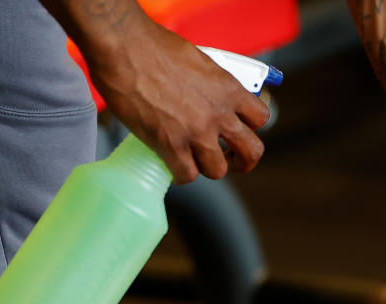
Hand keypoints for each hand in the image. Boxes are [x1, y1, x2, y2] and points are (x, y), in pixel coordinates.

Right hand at [82, 14, 270, 183]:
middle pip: (251, 152)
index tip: (239, 130)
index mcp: (229, 89)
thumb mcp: (200, 61)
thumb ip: (212, 85)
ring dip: (207, 168)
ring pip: (218, 170)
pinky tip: (173, 166)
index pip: (261, 118)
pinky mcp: (170, 144)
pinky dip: (181, 174)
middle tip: (231, 159)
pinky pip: (187, 175)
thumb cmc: (154, 47)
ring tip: (195, 160)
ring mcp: (196, 132)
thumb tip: (210, 98)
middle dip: (243, 161)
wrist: (124, 47)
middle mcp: (219, 113)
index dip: (251, 128)